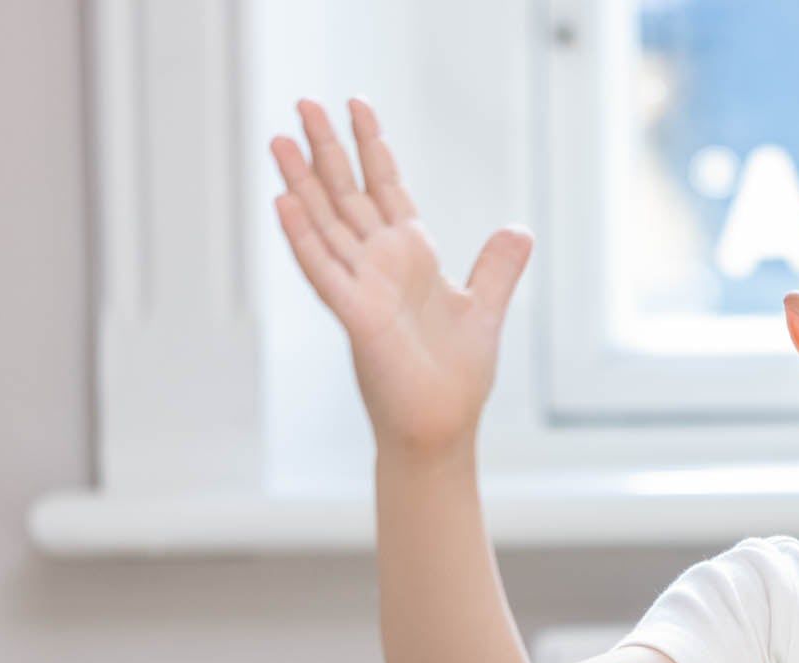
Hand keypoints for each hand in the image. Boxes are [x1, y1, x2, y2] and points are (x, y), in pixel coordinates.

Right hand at [269, 97, 533, 460]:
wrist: (443, 425)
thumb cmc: (457, 376)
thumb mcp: (486, 308)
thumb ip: (498, 266)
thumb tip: (519, 229)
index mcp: (409, 257)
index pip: (385, 188)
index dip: (371, 146)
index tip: (357, 104)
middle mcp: (380, 265)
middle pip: (346, 194)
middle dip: (326, 149)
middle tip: (303, 101)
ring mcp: (362, 288)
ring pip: (325, 224)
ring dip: (300, 184)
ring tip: (279, 140)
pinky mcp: (356, 317)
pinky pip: (324, 271)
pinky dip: (303, 238)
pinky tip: (283, 203)